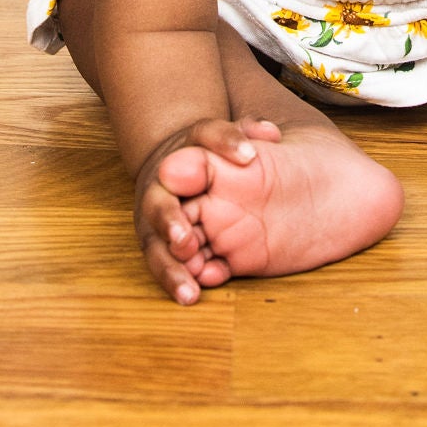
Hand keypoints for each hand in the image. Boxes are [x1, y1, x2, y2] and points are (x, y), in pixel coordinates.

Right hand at [133, 116, 281, 304]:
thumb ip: (249, 133)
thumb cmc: (216, 159)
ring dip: (171, 266)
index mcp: (187, 150)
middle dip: (171, 221)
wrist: (186, 176)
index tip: (251, 156)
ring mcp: (161, 223)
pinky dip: (177, 279)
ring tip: (189, 289)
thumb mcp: (231, 140)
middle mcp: (164, 188)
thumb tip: (268, 132)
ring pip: (157, 245)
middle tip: (186, 238)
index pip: (205, 138)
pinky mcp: (167, 249)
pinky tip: (193, 294)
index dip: (226, 144)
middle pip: (161, 204)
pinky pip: (167, 265)